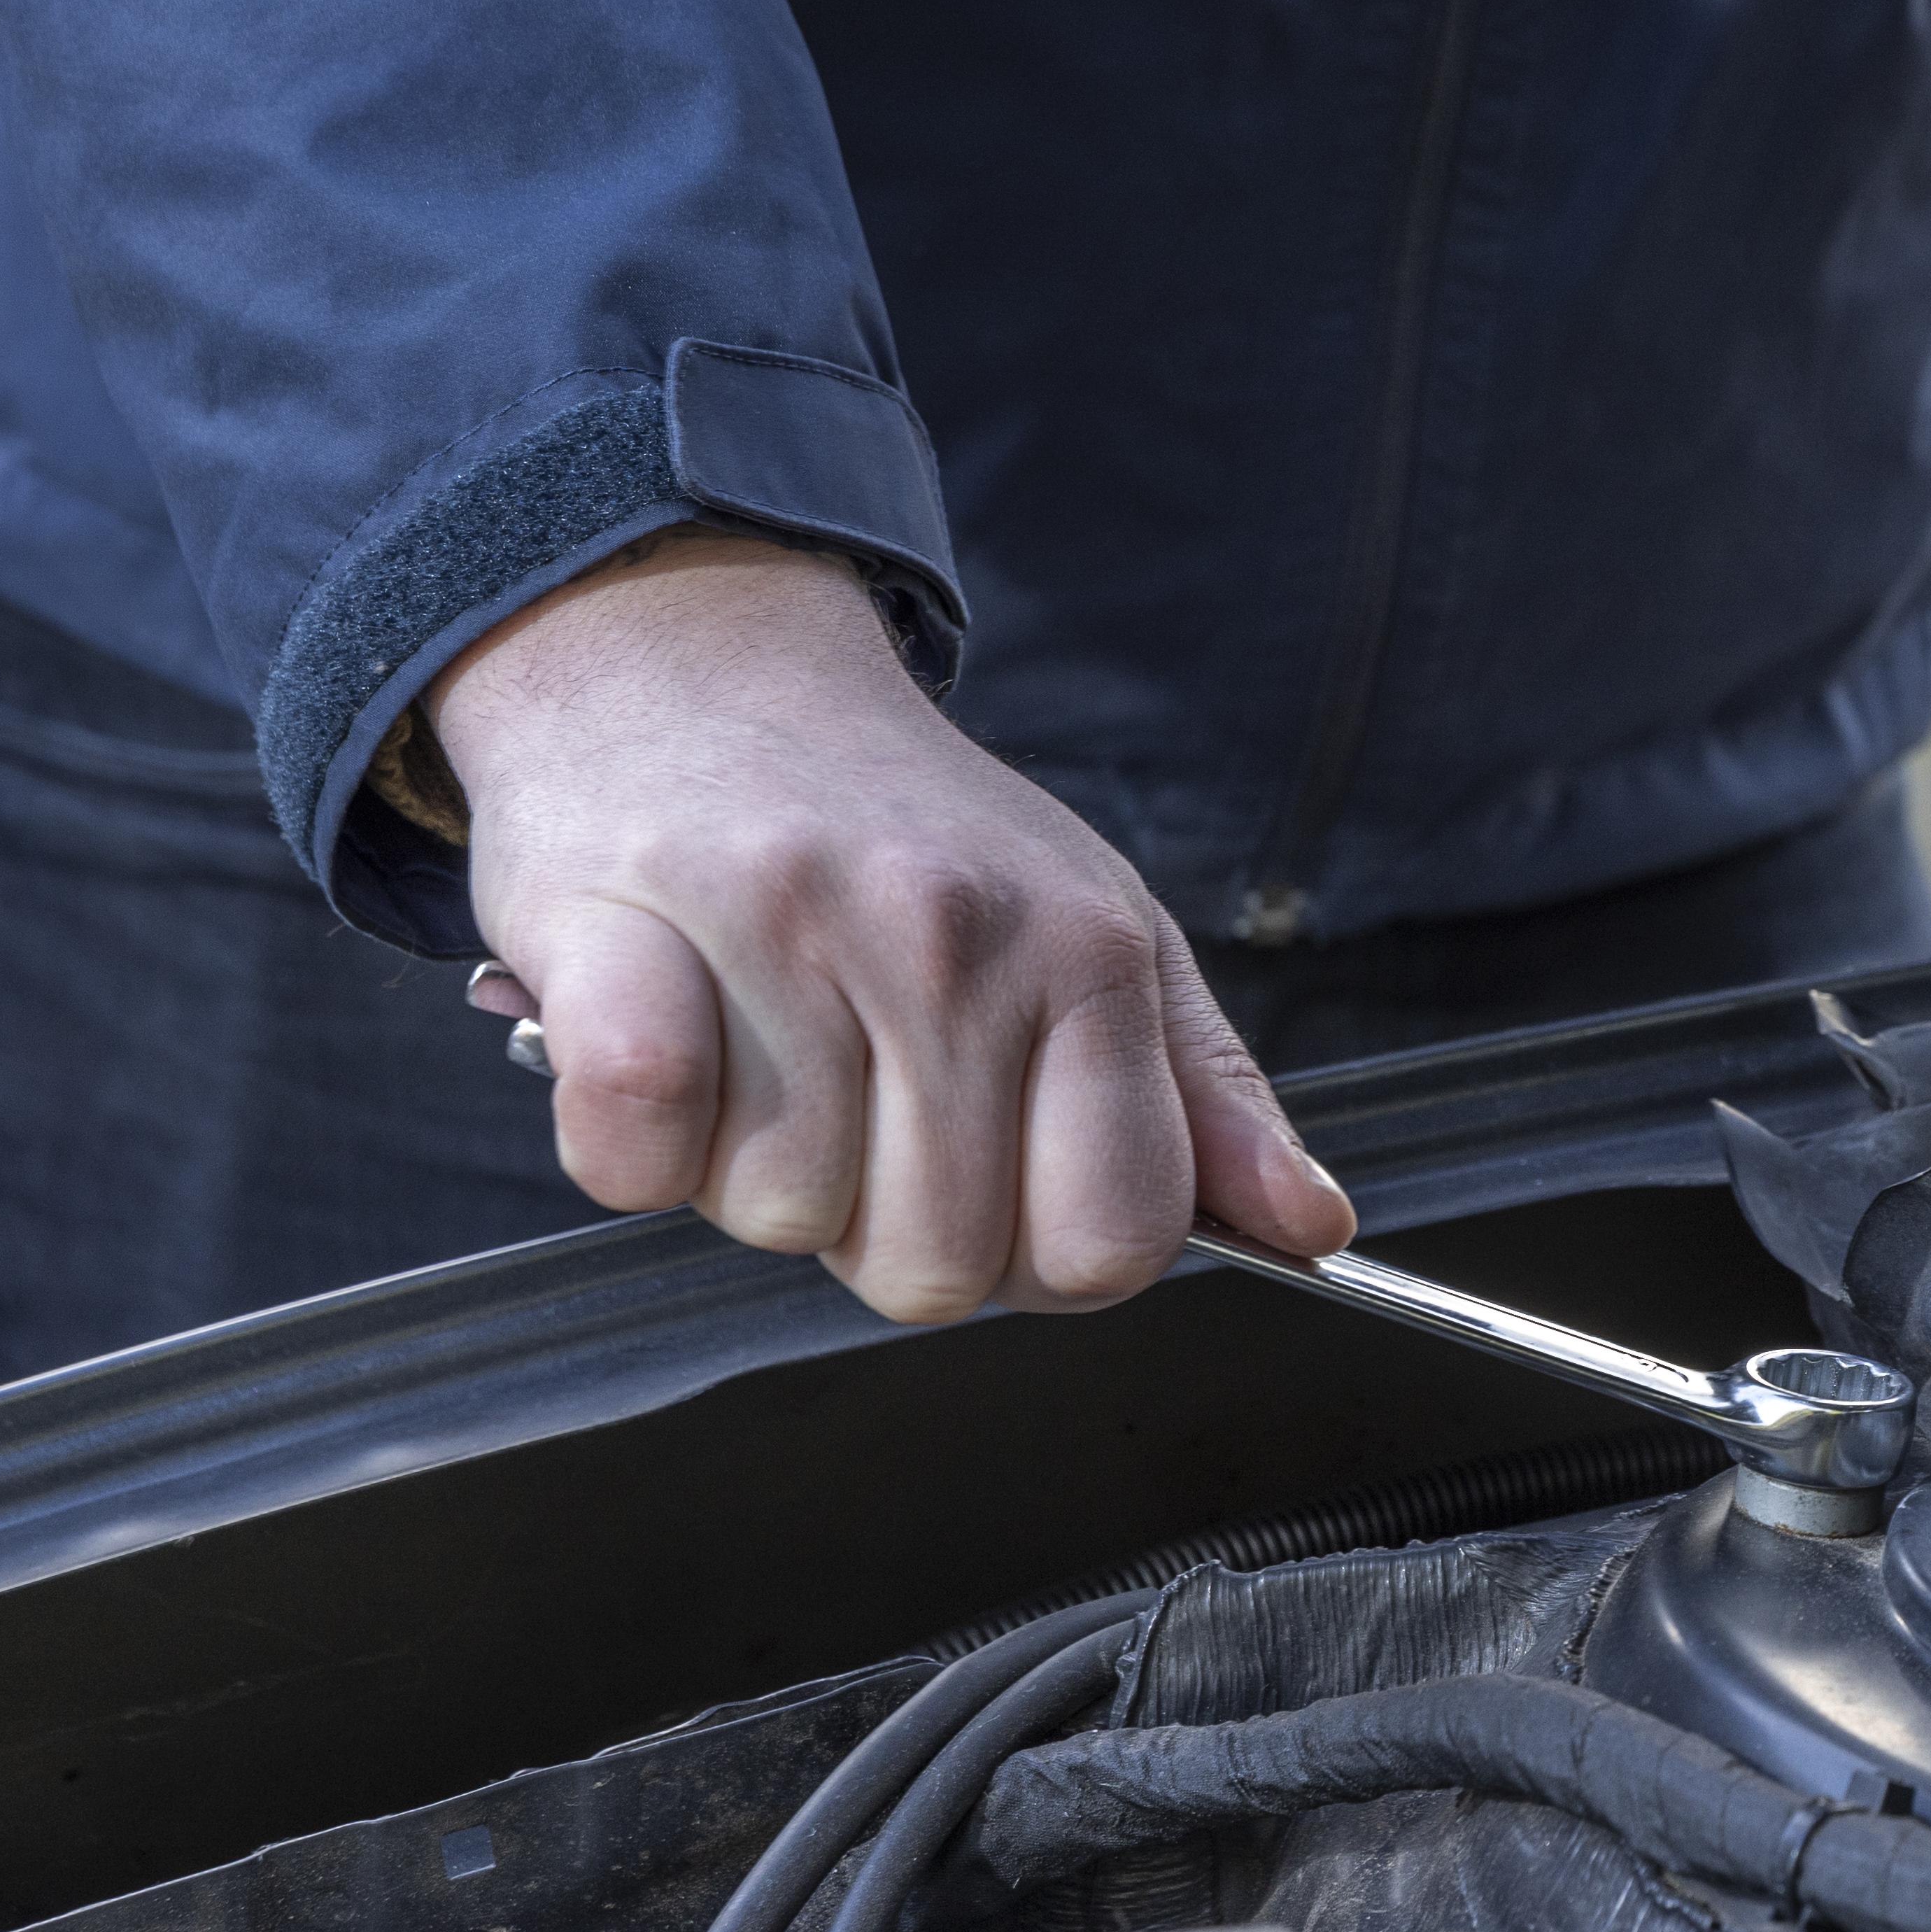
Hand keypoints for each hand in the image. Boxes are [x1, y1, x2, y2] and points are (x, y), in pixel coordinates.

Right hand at [427, 531, 1352, 1323]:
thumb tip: (1314, 1225)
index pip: (1111, 1245)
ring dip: (752, 1174)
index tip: (992, 1189)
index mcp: (1091, 954)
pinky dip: (633, 1149)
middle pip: (940, 1267)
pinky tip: (663, 1051)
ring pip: (785, 1220)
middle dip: (883, 1225)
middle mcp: (953, 934)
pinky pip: (637, 1154)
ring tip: (756, 1043)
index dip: (1038, 1260)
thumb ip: (1207, 1103)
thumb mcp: (1099, 937)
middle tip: (850, 1098)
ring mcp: (788, 925)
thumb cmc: (901, 836)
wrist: (692, 664)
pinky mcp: (616, 929)